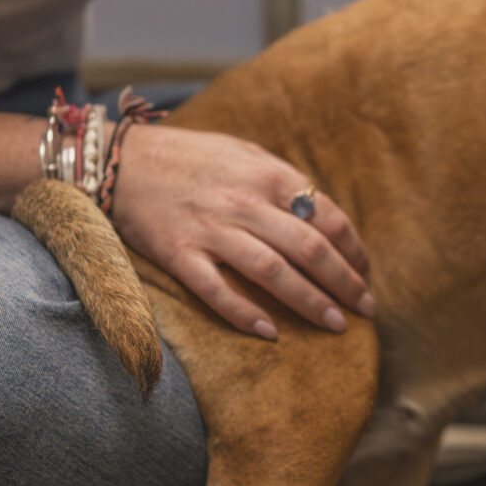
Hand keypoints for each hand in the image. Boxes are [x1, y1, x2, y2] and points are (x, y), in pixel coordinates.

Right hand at [108, 124, 373, 339]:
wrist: (120, 160)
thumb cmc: (188, 157)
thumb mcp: (242, 152)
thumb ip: (280, 181)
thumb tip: (320, 214)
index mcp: (266, 174)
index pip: (327, 216)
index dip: (353, 249)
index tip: (365, 273)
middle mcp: (244, 201)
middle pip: (309, 249)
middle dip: (344, 283)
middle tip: (365, 308)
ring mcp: (210, 229)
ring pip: (274, 272)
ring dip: (310, 302)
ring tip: (336, 326)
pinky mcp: (178, 253)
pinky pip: (217, 290)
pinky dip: (244, 314)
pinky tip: (270, 333)